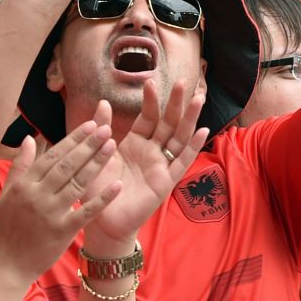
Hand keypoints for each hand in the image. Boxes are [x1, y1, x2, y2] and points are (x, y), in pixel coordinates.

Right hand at [0, 115, 122, 279]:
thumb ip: (20, 166)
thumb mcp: (6, 195)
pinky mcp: (63, 231)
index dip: (73, 139)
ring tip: (112, 146)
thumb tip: (29, 138)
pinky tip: (117, 185)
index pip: (52, 155)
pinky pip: (86, 211)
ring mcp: (50, 213)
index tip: (90, 125)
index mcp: (24, 184)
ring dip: (97, 163)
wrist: (6, 265)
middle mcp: (37, 195)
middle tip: (106, 129)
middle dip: (88, 145)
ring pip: (78, 182)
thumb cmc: (7, 230)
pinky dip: (102, 198)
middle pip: (67, 165)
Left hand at [83, 79, 209, 251]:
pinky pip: (182, 162)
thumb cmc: (98, 188)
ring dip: (190, 118)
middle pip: (168, 123)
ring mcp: (161, 166)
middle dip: (176, 103)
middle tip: (183, 82)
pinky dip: (193, 147)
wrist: (102, 219)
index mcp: (135, 143)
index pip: (148, 117)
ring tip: (198, 97)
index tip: (150, 81)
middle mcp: (151, 151)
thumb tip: (102, 102)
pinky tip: (203, 131)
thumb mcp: (96, 153)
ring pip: (179, 137)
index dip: (151, 100)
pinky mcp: (166, 182)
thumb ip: (101, 128)